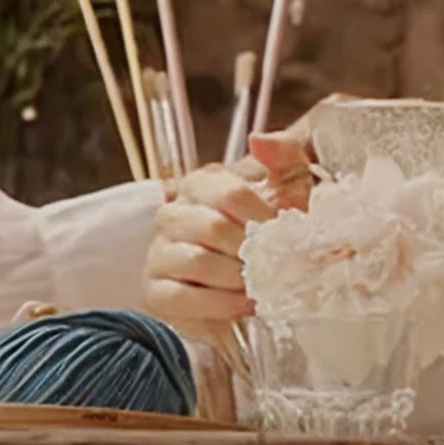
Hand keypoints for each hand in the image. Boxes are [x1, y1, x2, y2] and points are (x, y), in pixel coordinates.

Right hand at [144, 158, 291, 326]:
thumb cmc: (265, 232)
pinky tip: (246, 304)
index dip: (264, 217)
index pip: (230, 192)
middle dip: (253, 251)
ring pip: (199, 262)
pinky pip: (184, 298)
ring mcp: (160, 252)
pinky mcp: (157, 291)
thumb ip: (284, 160)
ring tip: (263, 286)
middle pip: (215, 228)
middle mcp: (173, 213)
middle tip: (279, 266)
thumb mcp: (284, 193)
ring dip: (239, 278)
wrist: (247, 281)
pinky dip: (221, 304)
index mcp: (201, 184)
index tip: (286, 236)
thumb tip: (260, 140)